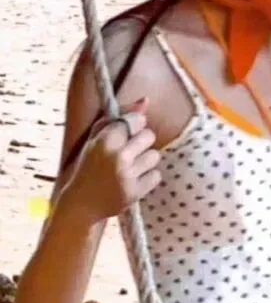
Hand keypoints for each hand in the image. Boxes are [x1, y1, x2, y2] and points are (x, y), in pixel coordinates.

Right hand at [67, 97, 163, 222]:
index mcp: (105, 140)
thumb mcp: (97, 137)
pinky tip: (132, 180)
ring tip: (129, 167)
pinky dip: (147, 178)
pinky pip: (156, 176)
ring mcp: (127, 176)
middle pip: (149, 136)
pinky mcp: (134, 193)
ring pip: (155, 156)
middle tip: (128, 151)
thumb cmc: (90, 164)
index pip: (136, 120)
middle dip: (141, 142)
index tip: (127, 133)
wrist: (82, 202)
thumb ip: (121, 116)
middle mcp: (117, 157)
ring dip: (145, 160)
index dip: (134, 125)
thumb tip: (146, 100)